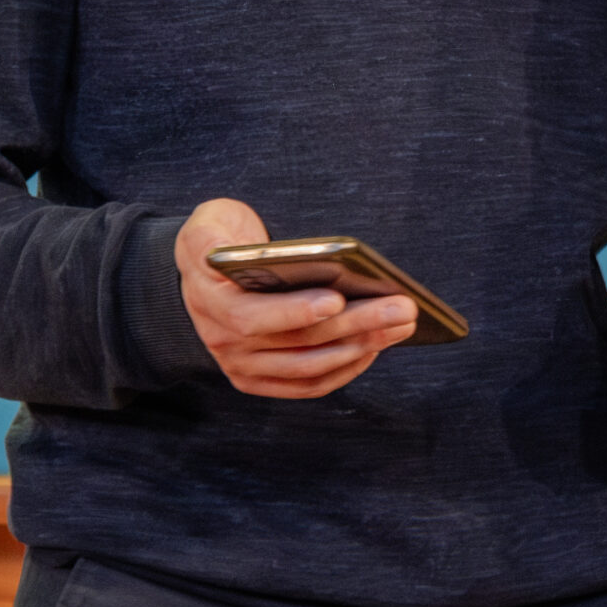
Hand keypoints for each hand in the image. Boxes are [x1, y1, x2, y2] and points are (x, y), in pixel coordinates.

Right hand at [174, 197, 420, 397]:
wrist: (203, 272)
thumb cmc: (219, 240)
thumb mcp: (208, 222)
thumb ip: (219, 234)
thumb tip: (258, 252)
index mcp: (209, 300)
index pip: (251, 318)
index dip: (295, 312)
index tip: (337, 298)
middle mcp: (221, 341)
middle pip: (296, 343)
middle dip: (355, 325)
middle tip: (402, 307)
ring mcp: (240, 366)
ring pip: (309, 367)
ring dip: (361, 347)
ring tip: (401, 324)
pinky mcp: (259, 380)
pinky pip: (308, 384)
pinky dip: (346, 368)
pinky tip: (376, 345)